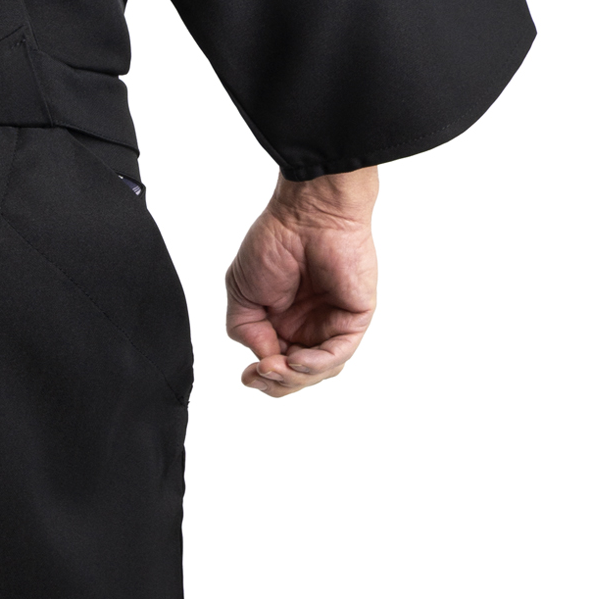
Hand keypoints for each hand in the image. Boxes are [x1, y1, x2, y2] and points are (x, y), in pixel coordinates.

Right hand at [225, 167, 377, 397]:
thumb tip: (265, 361)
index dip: (262, 379)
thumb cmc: (274, 243)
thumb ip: (248, 334)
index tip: (247, 375)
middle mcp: (309, 327)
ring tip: (275, 367)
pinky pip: (338, 354)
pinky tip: (295, 361)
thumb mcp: (243, 297)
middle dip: (276, 384)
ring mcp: (332, 323)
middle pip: (298, 377)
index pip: (277, 367)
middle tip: (259, 375)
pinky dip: (315, 365)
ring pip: (319, 372)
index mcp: (283, 323)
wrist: (304, 213)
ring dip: (293, 379)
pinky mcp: (354, 317)